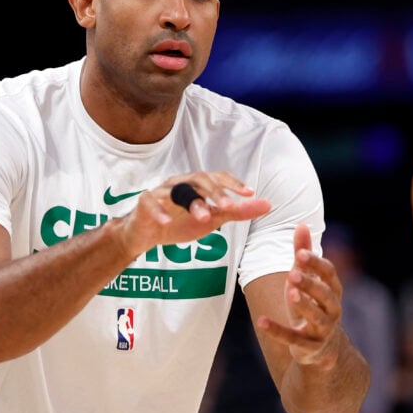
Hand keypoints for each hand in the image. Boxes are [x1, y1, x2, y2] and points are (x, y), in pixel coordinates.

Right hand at [120, 171, 270, 256]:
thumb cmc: (180, 222)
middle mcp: (180, 183)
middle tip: (228, 207)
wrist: (146, 235)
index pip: (217, 177)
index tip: (249, 193)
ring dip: (192, 202)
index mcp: (197, 184)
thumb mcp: (212, 219)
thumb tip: (267, 205)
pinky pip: (151, 202)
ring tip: (205, 217)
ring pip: (177, 190)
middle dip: (215, 192)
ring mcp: (161, 191)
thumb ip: (238, 212)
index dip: (233, 183)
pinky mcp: (145, 202)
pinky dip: (160, 211)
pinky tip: (168, 222)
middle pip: (199, 179)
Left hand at [257, 223, 342, 368]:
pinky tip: (261, 322)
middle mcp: (333, 309)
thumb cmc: (312, 304)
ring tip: (290, 293)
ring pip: (315, 317)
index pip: (329, 273)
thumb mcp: (307, 279)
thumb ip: (304, 255)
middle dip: (310, 284)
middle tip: (293, 273)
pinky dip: (277, 330)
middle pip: (325, 295)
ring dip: (303, 305)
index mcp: (333, 289)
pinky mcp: (309, 347)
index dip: (316, 263)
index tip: (300, 253)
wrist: (322, 347)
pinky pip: (293, 339)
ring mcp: (323, 329)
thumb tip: (301, 224)